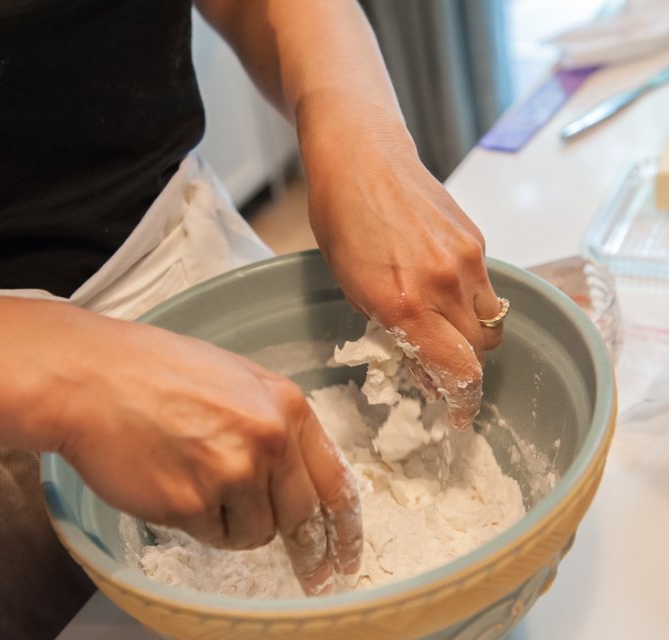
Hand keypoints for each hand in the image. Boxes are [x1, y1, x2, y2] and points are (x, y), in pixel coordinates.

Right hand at [50, 317, 362, 594]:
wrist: (92, 378)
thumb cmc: (155, 372)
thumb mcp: (235, 379)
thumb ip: (273, 423)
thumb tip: (294, 474)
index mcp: (286, 405)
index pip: (336, 480)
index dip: (343, 528)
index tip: (344, 556)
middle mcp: (269, 439)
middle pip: (300, 516)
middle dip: (299, 544)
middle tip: (305, 569)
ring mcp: (232, 471)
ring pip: (255, 532)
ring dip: (233, 521)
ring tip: (196, 480)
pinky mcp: (192, 503)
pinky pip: (213, 535)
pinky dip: (196, 521)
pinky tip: (173, 483)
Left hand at [300, 103, 503, 428]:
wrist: (361, 155)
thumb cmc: (340, 218)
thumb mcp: (351, 286)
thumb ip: (391, 327)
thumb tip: (420, 363)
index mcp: (404, 304)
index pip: (457, 372)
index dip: (460, 401)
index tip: (456, 413)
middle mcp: (444, 286)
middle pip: (481, 353)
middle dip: (465, 370)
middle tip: (442, 370)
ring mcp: (466, 260)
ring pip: (491, 322)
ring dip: (473, 337)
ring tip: (444, 329)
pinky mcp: (476, 239)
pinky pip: (487, 288)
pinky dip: (473, 301)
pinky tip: (444, 290)